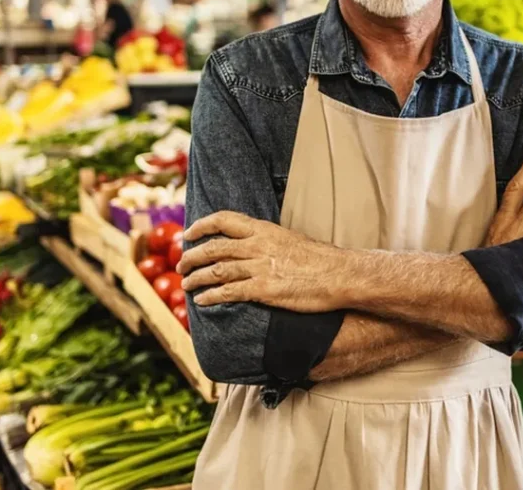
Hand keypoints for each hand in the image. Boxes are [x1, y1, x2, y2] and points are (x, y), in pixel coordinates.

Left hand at [177, 211, 340, 312]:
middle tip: (182, 264)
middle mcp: (258, 246)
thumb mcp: (292, 240)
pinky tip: (202, 301)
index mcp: (265, 230)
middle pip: (214, 248)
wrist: (340, 275)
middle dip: (192, 256)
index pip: (225, 220)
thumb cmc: (320, 260)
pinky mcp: (264, 290)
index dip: (202, 225)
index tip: (189, 233)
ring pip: (216, 270)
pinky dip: (211, 296)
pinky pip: (229, 292)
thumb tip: (256, 245)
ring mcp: (260, 268)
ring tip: (186, 285)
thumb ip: (270, 241)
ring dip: (196, 278)